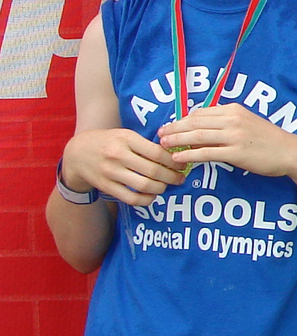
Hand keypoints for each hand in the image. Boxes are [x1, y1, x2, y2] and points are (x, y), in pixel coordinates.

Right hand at [61, 128, 185, 206]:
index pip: (157, 153)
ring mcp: (110, 172)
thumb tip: (175, 154)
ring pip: (144, 186)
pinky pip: (131, 198)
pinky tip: (152, 195)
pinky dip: (146, 199)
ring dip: (161, 188)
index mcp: (126, 139)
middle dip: (172, 177)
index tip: (182, 165)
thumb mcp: (126, 135)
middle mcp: (118, 155)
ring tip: (166, 186)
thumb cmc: (109, 142)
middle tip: (180, 178)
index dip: (174, 161)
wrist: (76, 152)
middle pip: (153, 171)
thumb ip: (146, 144)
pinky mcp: (106, 186)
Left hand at [157, 104, 296, 177]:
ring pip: (197, 136)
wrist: (290, 152)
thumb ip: (226, 122)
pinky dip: (189, 155)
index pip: (200, 112)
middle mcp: (232, 120)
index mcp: (234, 109)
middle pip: (195, 122)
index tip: (170, 126)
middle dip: (174, 128)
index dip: (182, 119)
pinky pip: (206, 153)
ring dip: (176, 140)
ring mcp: (234, 136)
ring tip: (163, 145)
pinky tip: (178, 158)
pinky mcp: (236, 153)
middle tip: (159, 134)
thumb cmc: (269, 139)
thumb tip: (202, 129)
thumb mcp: (248, 123)